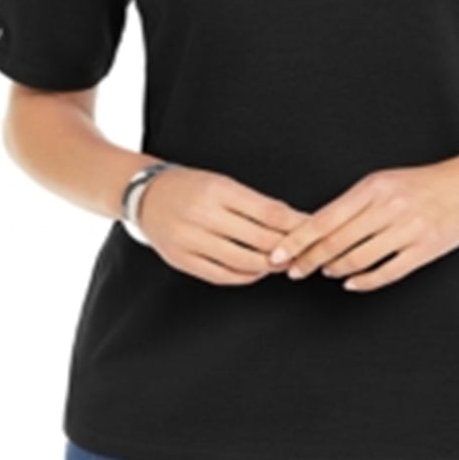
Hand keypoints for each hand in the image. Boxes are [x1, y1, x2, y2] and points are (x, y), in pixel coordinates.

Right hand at [136, 165, 309, 284]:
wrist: (146, 196)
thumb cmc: (190, 187)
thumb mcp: (223, 183)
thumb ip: (256, 204)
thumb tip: (294, 221)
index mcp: (217, 189)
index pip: (268, 212)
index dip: (295, 224)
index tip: (313, 229)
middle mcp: (202, 214)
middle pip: (259, 239)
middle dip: (287, 248)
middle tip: (305, 252)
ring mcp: (190, 240)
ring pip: (243, 261)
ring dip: (269, 266)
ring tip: (284, 264)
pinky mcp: (182, 260)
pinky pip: (222, 275)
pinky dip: (246, 276)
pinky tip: (258, 271)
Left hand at [267, 157, 458, 291]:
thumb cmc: (424, 183)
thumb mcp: (385, 182)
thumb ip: (354, 204)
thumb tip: (316, 228)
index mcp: (372, 188)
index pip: (323, 219)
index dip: (296, 242)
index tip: (277, 256)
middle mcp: (388, 207)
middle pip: (335, 243)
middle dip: (308, 262)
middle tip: (293, 273)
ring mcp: (408, 229)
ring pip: (358, 260)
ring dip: (335, 270)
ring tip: (325, 273)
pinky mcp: (426, 249)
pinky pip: (387, 273)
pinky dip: (364, 282)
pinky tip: (352, 284)